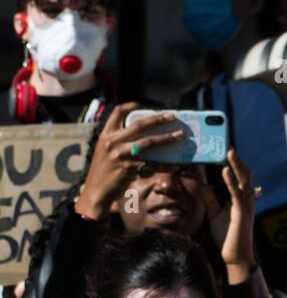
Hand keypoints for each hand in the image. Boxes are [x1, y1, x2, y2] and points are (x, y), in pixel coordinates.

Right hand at [75, 103, 184, 218]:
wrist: (96, 191)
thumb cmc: (104, 171)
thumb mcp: (105, 151)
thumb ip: (118, 141)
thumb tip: (142, 135)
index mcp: (106, 134)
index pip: (118, 112)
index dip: (133, 106)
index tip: (147, 106)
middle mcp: (112, 141)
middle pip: (139, 125)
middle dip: (158, 119)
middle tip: (172, 116)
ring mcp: (121, 154)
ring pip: (148, 142)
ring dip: (166, 138)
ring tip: (180, 136)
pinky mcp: (129, 168)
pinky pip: (152, 165)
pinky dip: (165, 165)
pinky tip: (176, 165)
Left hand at [202, 148, 261, 278]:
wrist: (234, 256)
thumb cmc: (227, 236)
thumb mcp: (215, 214)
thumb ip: (210, 199)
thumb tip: (204, 184)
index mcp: (240, 198)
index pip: (237, 176)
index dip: (232, 162)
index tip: (224, 148)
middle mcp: (246, 199)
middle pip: (243, 174)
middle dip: (236, 159)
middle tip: (227, 143)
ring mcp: (246, 206)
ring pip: (243, 180)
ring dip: (236, 165)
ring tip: (228, 151)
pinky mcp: (242, 213)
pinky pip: (237, 194)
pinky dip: (231, 181)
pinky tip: (225, 171)